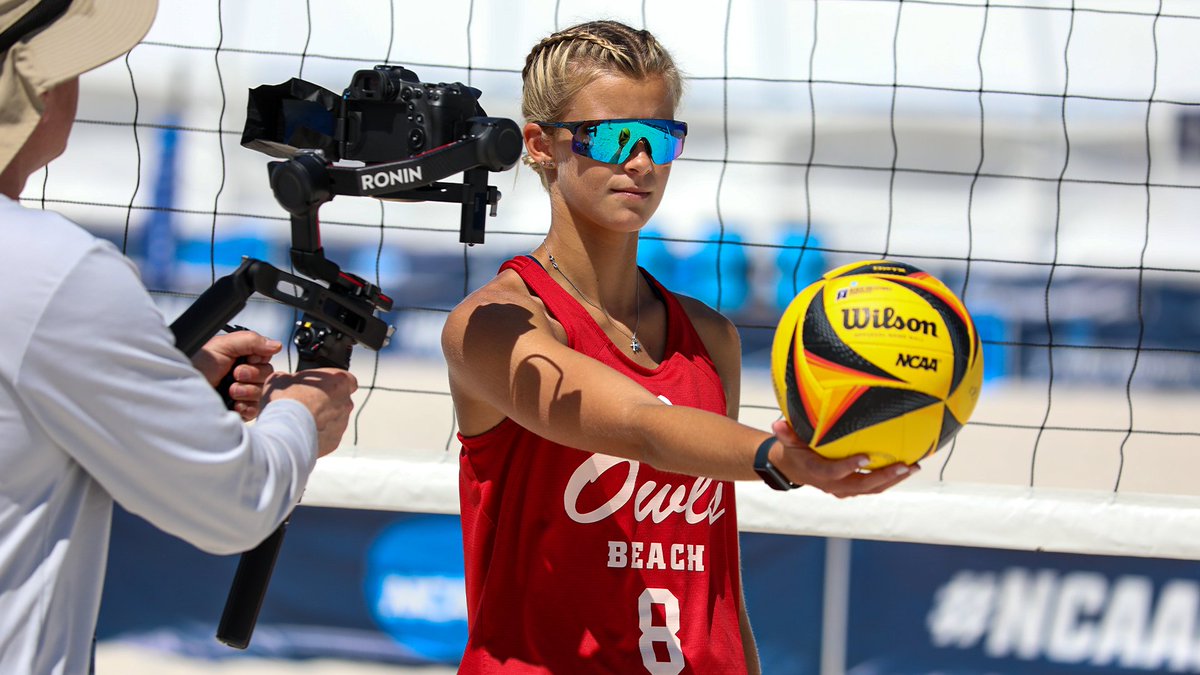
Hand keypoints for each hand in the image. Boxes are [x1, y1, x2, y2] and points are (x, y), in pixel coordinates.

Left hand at [191, 332, 283, 420]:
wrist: (180, 393)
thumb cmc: (195, 367)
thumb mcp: (221, 346)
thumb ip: (250, 340)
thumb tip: (276, 344)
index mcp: (240, 357)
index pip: (266, 357)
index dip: (259, 360)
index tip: (246, 359)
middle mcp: (243, 375)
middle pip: (267, 375)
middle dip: (252, 375)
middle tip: (235, 375)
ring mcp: (242, 393)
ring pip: (262, 393)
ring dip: (247, 391)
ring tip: (230, 391)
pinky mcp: (240, 411)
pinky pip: (256, 410)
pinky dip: (246, 407)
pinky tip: (233, 404)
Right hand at [262, 368, 357, 456]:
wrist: (285, 433)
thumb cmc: (287, 401)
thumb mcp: (281, 379)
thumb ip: (289, 377)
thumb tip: (283, 379)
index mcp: (339, 382)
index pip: (348, 380)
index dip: (335, 383)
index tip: (323, 386)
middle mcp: (346, 403)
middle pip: (340, 401)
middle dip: (325, 403)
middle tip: (305, 404)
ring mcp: (342, 424)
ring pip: (334, 420)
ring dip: (321, 420)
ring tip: (299, 421)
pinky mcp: (334, 441)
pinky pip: (327, 436)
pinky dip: (317, 435)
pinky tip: (300, 433)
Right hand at [769, 419, 917, 497]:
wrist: (793, 469)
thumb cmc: (794, 450)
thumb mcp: (788, 441)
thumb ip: (786, 433)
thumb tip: (777, 423)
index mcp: (817, 472)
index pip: (834, 472)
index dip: (849, 467)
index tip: (865, 457)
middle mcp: (832, 484)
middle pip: (861, 485)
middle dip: (884, 476)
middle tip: (903, 465)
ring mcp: (844, 489)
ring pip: (871, 489)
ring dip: (893, 480)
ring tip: (912, 467)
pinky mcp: (852, 488)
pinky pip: (873, 487)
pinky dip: (890, 479)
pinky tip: (905, 467)